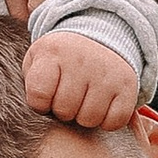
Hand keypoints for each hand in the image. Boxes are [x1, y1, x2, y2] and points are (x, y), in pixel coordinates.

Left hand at [21, 32, 141, 127]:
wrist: (100, 36)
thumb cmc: (61, 59)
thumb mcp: (37, 61)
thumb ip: (30, 84)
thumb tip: (32, 113)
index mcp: (53, 52)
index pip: (38, 96)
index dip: (39, 104)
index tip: (44, 97)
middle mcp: (82, 60)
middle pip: (65, 110)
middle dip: (63, 110)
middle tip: (67, 97)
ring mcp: (107, 72)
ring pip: (89, 119)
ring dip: (84, 116)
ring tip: (83, 100)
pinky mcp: (127, 84)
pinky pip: (114, 121)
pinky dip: (107, 121)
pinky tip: (101, 106)